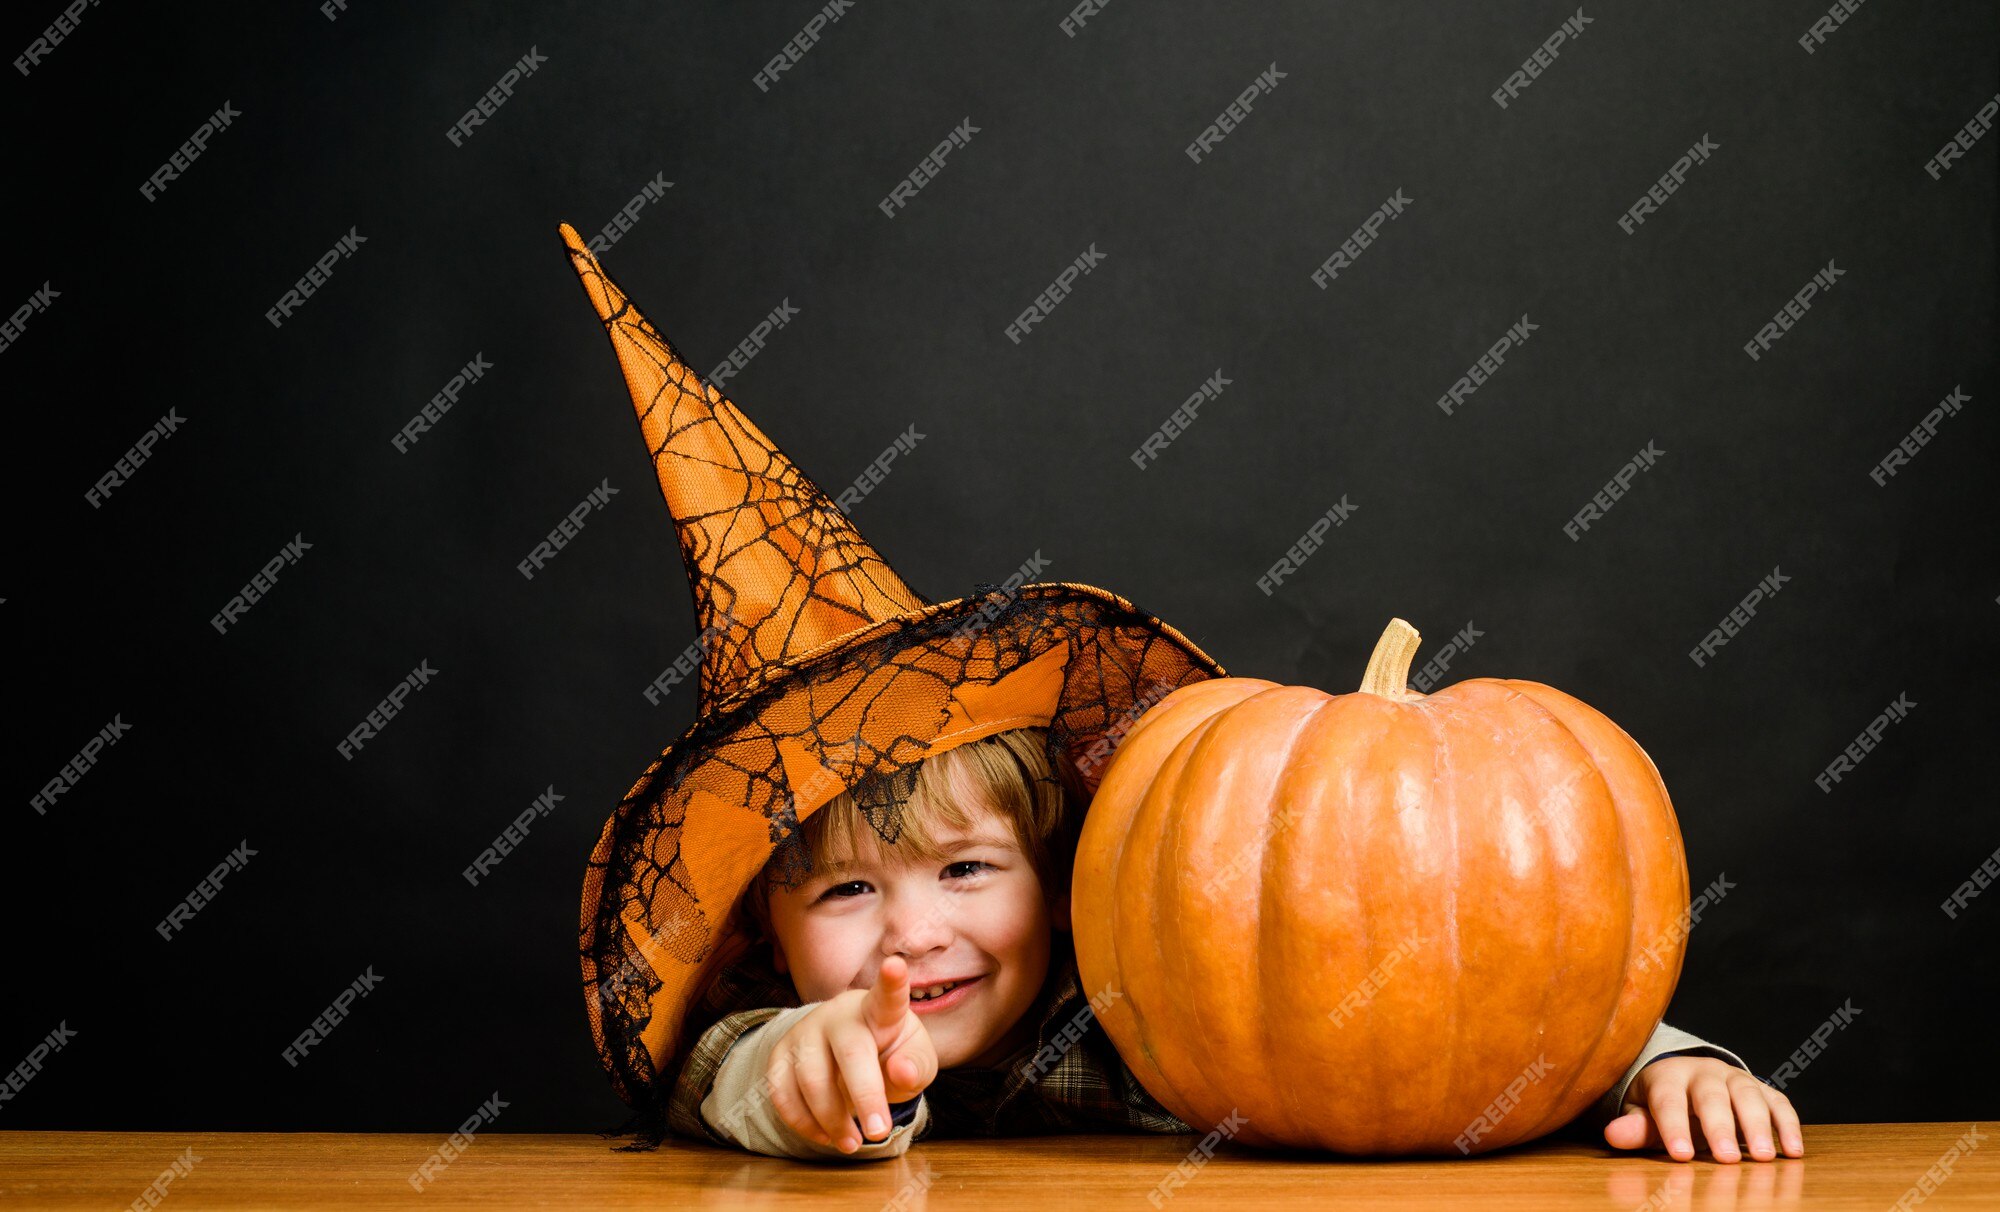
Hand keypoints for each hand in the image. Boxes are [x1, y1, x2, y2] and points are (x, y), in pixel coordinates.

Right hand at [765, 955, 937, 1152]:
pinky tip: (825, 1135)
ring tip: (853, 1143)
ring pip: (811, 1079)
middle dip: (865, 1096)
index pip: (888, 995)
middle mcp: (838, 1014)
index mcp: (879, 1010)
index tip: (896, 965)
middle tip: (880, 1133)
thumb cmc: (889, 1054)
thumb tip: (900, 1072)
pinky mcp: (780, 1054)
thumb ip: (915, 1067)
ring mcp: (805, 1031)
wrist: (847, 1056)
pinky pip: (781, 1092)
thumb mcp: (915, 1062)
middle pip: (850, 1053)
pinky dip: (803, 1123)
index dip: (892, 981)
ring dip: (833, 1120)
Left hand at [1604, 1055, 1803, 1162]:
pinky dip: (1788, 1124)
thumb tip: (1612, 1135)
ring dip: (1758, 1126)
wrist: (1687, 1078)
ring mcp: (1735, 1078)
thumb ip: (1634, 1127)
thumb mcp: (1643, 1115)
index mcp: (1668, 1077)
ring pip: (1747, 1095)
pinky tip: (1793, 1151)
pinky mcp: (1762, 1089)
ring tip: (1762, 1157)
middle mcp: (1704, 1073)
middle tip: (1726, 1158)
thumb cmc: (1662, 1105)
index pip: (1669, 1100)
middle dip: (1719, 1126)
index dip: (1674, 1127)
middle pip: (1711, 1096)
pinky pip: (1778, 1102)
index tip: (1681, 1155)